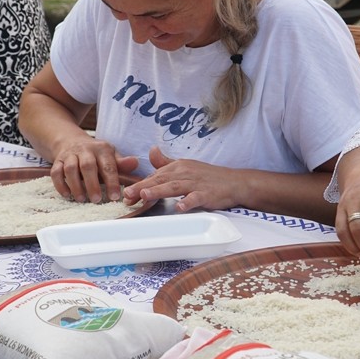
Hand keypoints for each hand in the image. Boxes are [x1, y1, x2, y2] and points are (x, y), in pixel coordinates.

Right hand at [50, 138, 138, 202]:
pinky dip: (60, 184)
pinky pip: (56, 172)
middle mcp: (85, 150)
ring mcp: (70, 155)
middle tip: (96, 200)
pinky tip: (67, 195)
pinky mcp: (57, 160)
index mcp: (102, 149)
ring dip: (76, 185)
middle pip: (88, 166)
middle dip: (92, 184)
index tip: (115, 197)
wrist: (70, 140)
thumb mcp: (110, 155)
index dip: (112, 182)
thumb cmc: (95, 154)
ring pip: (70, 169)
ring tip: (82, 199)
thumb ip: (121, 163)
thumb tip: (135, 163)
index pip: (108, 165)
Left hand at [122, 147, 238, 211]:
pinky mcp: (207, 194)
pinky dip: (189, 202)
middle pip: (160, 180)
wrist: (234, 182)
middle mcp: (184, 173)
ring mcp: (196, 183)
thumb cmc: (208, 176)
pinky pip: (197, 198)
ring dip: (159, 191)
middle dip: (142, 187)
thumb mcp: (185, 166)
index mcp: (177, 167)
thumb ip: (166, 162)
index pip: (155, 176)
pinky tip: (181, 207)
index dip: (139, 185)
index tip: (125, 194)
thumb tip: (151, 151)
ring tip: (144, 196)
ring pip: (174, 187)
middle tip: (127, 195)